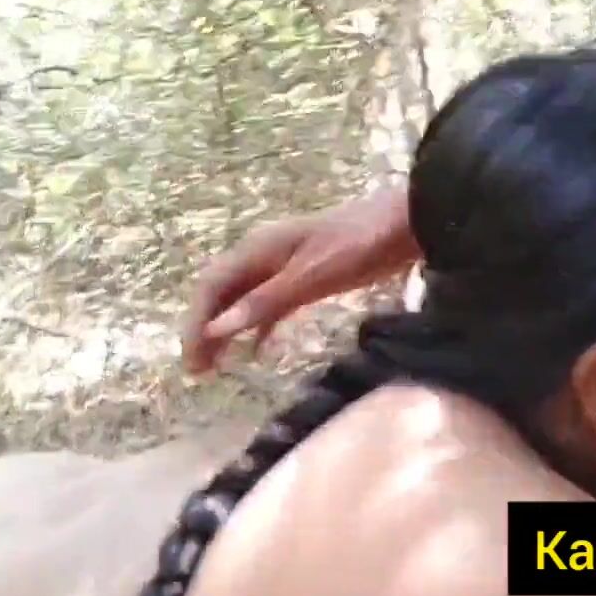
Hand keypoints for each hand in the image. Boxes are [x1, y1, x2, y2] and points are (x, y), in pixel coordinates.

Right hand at [182, 187, 418, 373]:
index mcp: (257, 250)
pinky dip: (258, 327)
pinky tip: (256, 351)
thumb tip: (216, 329)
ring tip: (216, 367)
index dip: (196, 323)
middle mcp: (263, 255)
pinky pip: (269, 304)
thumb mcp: (309, 278)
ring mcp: (284, 265)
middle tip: (198, 371)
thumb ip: (264, 303)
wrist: (404, 224)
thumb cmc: (356, 247)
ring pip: (243, 300)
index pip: (212, 287)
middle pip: (222, 293)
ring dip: (227, 330)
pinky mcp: (306, 276)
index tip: (192, 360)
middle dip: (205, 330)